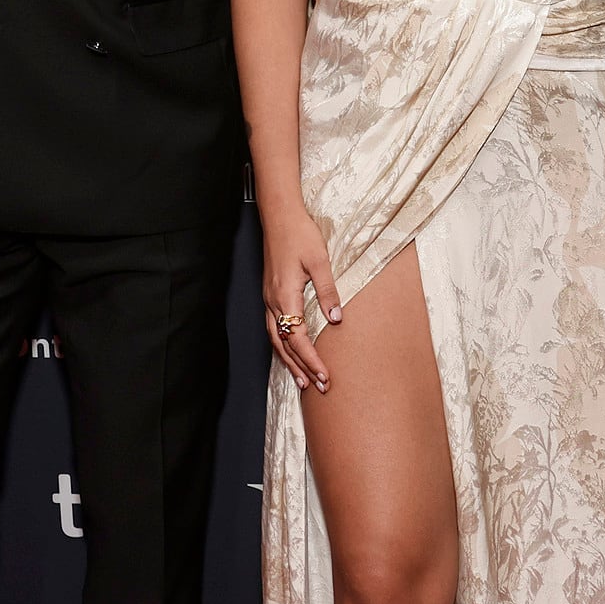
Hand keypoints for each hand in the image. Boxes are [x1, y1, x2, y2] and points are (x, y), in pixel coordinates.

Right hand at [262, 212, 341, 391]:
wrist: (280, 216)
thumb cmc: (300, 234)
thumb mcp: (319, 261)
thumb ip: (328, 291)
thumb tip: (336, 319)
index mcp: (284, 295)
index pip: (297, 338)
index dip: (311, 360)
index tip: (325, 376)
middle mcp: (273, 301)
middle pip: (283, 345)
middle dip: (300, 367)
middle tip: (318, 387)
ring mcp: (269, 298)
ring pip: (275, 339)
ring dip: (289, 361)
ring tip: (303, 380)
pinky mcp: (270, 294)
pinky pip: (274, 328)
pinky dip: (283, 346)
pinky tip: (291, 353)